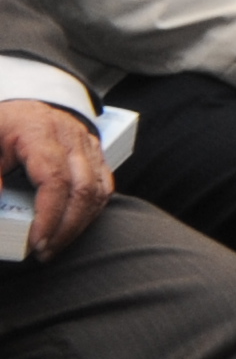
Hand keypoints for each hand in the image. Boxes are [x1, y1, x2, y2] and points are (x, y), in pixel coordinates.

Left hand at [0, 99, 109, 258]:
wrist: (23, 105)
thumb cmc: (2, 127)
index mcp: (40, 133)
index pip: (55, 180)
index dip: (49, 215)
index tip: (36, 242)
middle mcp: (71, 138)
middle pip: (82, 188)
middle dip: (66, 228)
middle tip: (44, 252)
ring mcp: (88, 144)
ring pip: (97, 189)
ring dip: (80, 224)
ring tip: (56, 245)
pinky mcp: (96, 152)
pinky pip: (103, 185)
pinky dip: (92, 210)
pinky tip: (73, 227)